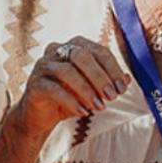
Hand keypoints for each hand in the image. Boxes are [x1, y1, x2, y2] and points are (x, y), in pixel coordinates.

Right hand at [2, 36, 130, 147]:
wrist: (41, 116)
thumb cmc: (69, 98)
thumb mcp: (92, 90)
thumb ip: (109, 82)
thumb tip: (127, 79)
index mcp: (74, 46)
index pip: (97, 51)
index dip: (112, 69)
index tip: (122, 88)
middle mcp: (56, 50)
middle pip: (81, 55)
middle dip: (100, 76)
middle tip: (112, 96)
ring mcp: (43, 66)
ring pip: (67, 71)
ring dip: (87, 90)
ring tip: (99, 107)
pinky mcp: (34, 84)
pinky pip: (53, 89)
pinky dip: (71, 101)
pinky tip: (82, 112)